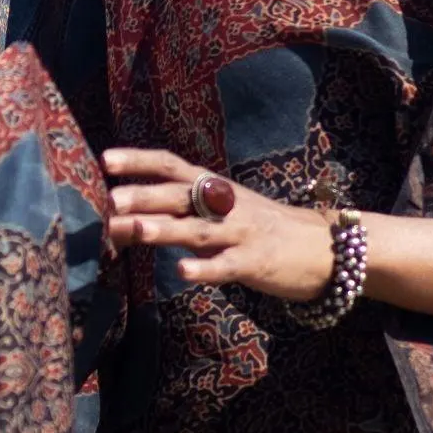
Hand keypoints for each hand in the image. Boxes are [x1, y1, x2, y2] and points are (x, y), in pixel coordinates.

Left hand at [101, 149, 339, 300]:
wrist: (326, 246)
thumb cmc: (263, 228)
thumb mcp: (225, 208)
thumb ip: (181, 211)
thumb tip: (126, 218)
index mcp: (215, 188)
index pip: (172, 165)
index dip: (139, 161)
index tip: (105, 160)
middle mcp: (225, 205)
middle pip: (181, 196)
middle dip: (145, 197)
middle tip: (109, 200)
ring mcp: (241, 234)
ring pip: (198, 230)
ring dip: (165, 230)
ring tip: (133, 231)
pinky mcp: (255, 263)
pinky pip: (226, 267)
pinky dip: (204, 269)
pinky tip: (181, 272)